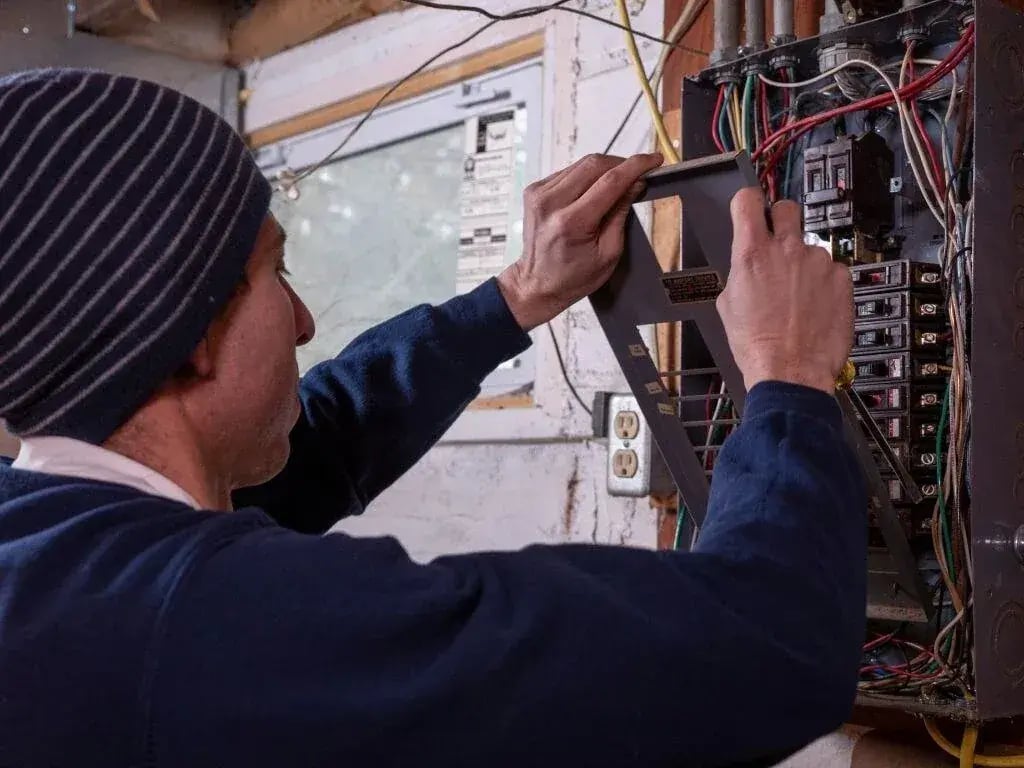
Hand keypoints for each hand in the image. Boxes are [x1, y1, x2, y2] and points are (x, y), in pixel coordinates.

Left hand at [497, 152, 663, 330]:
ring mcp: (538, 194)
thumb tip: (635, 183)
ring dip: (604, 169)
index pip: (610, 181)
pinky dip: (586, 176)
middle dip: (621, 164)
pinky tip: (593, 189)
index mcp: (571, 222)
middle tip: (639, 171)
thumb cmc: (573, 276)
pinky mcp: (534, 191)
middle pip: (594, 164)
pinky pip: (568, 171)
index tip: (654, 159)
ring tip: (618, 183)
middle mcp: (551, 203)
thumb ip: (621, 214)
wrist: (536, 284)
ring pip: (581, 164)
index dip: (636, 166)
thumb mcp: (609, 253)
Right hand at [716, 188, 852, 395]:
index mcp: (751, 254)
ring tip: (798, 296)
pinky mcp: (841, 277)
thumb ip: (740, 273)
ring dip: (804, 262)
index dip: (748, 202)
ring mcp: (817, 261)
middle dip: (781, 219)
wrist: (790, 371)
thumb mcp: (728, 305)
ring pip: (810, 246)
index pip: (748, 200)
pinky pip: (832, 268)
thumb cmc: (757, 345)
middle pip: (787, 208)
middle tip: (779, 242)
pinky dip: (824, 282)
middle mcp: (786, 250)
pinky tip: (815, 305)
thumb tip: (747, 265)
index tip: (751, 208)